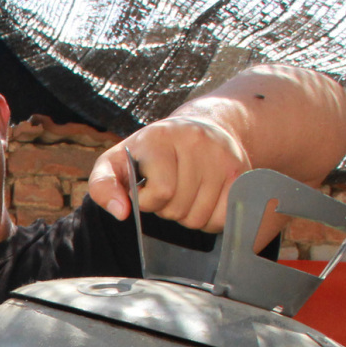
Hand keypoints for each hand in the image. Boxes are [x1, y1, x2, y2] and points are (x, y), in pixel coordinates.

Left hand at [86, 115, 250, 233]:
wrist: (200, 127)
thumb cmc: (150, 152)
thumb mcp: (115, 162)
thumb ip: (103, 186)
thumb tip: (121, 213)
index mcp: (160, 138)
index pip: (161, 193)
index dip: (147, 202)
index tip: (145, 190)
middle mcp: (196, 142)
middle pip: (179, 209)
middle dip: (167, 209)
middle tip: (167, 190)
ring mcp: (223, 156)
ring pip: (200, 218)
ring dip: (187, 216)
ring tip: (184, 192)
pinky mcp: (242, 172)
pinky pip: (223, 218)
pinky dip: (210, 220)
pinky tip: (203, 200)